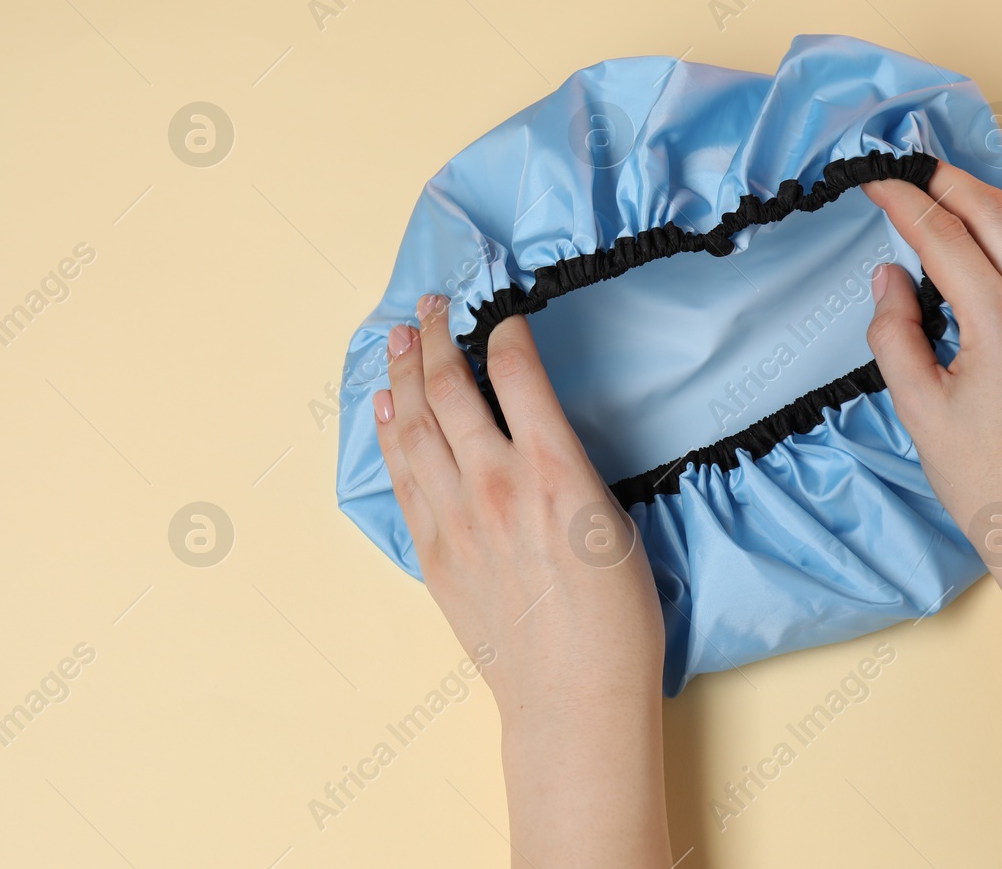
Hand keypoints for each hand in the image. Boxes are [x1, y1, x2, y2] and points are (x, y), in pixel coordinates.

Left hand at [374, 294, 670, 866]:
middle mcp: (498, 484)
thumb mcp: (614, 520)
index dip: (504, 331)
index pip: (518, 372)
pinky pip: (402, 477)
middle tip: (429, 307)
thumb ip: (568, 466)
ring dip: (403, 375)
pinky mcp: (432, 551)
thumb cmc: (616, 618)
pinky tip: (385, 406)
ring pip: (414, 426)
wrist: (573, 695)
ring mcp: (457, 518)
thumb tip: (536, 429)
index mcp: (557, 471)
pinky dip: (390, 434)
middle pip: (451, 388)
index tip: (500, 317)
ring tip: (398, 339)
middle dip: (437, 337)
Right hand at [865, 162, 1001, 867]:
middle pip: (996, 215)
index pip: (945, 239)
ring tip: (941, 188)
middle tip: (906, 167)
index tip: (873, 181)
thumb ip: (895, 334)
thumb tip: (889, 279)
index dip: (903, 203)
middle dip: (948, 182)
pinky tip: (983, 238)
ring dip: (983, 202)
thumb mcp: (919, 410)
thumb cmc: (985, 479)